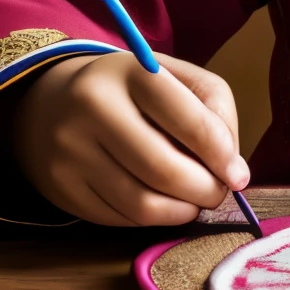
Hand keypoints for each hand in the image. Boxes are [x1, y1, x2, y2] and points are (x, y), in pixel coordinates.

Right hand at [14, 51, 246, 226]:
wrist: (52, 102)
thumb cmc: (130, 90)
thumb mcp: (173, 76)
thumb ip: (214, 108)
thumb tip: (233, 167)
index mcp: (131, 71)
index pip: (190, 119)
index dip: (222, 153)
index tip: (238, 174)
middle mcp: (93, 107)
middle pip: (165, 169)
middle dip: (205, 190)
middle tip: (219, 192)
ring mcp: (70, 150)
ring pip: (142, 203)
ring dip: (182, 211)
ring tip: (195, 201)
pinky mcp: (61, 187)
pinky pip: (119, 218)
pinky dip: (152, 219)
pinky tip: (162, 204)